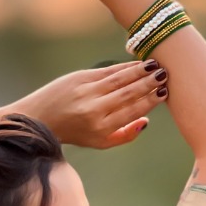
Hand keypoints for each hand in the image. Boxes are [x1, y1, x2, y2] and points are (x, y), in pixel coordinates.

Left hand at [14, 63, 168, 149]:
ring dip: (139, 71)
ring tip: (156, 65)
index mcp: (101, 128)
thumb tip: (146, 121)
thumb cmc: (74, 132)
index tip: (164, 92)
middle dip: (148, 83)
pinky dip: (124, 67)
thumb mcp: (99, 142)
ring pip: (119, 79)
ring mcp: (86, 92)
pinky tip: (138, 63)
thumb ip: (124, 135)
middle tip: (165, 74)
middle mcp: (94, 110)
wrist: (40, 118)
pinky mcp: (79, 78)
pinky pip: (108, 71)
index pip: (131, 111)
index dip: (150, 101)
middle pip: (127, 93)